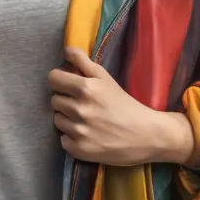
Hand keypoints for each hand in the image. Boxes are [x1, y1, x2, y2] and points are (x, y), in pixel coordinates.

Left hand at [50, 47, 197, 167]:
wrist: (147, 135)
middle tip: (82, 105)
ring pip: (57, 120)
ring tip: (86, 121)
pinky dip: (72, 138)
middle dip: (65, 100)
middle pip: (54, 100)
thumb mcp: (106, 78)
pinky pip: (63, 139)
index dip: (59, 80)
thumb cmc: (126, 104)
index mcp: (86, 88)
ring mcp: (78, 131)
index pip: (53, 79)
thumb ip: (83, 62)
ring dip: (68, 119)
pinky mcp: (79, 150)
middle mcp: (79, 109)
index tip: (68, 85)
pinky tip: (88, 135)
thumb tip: (65, 50)